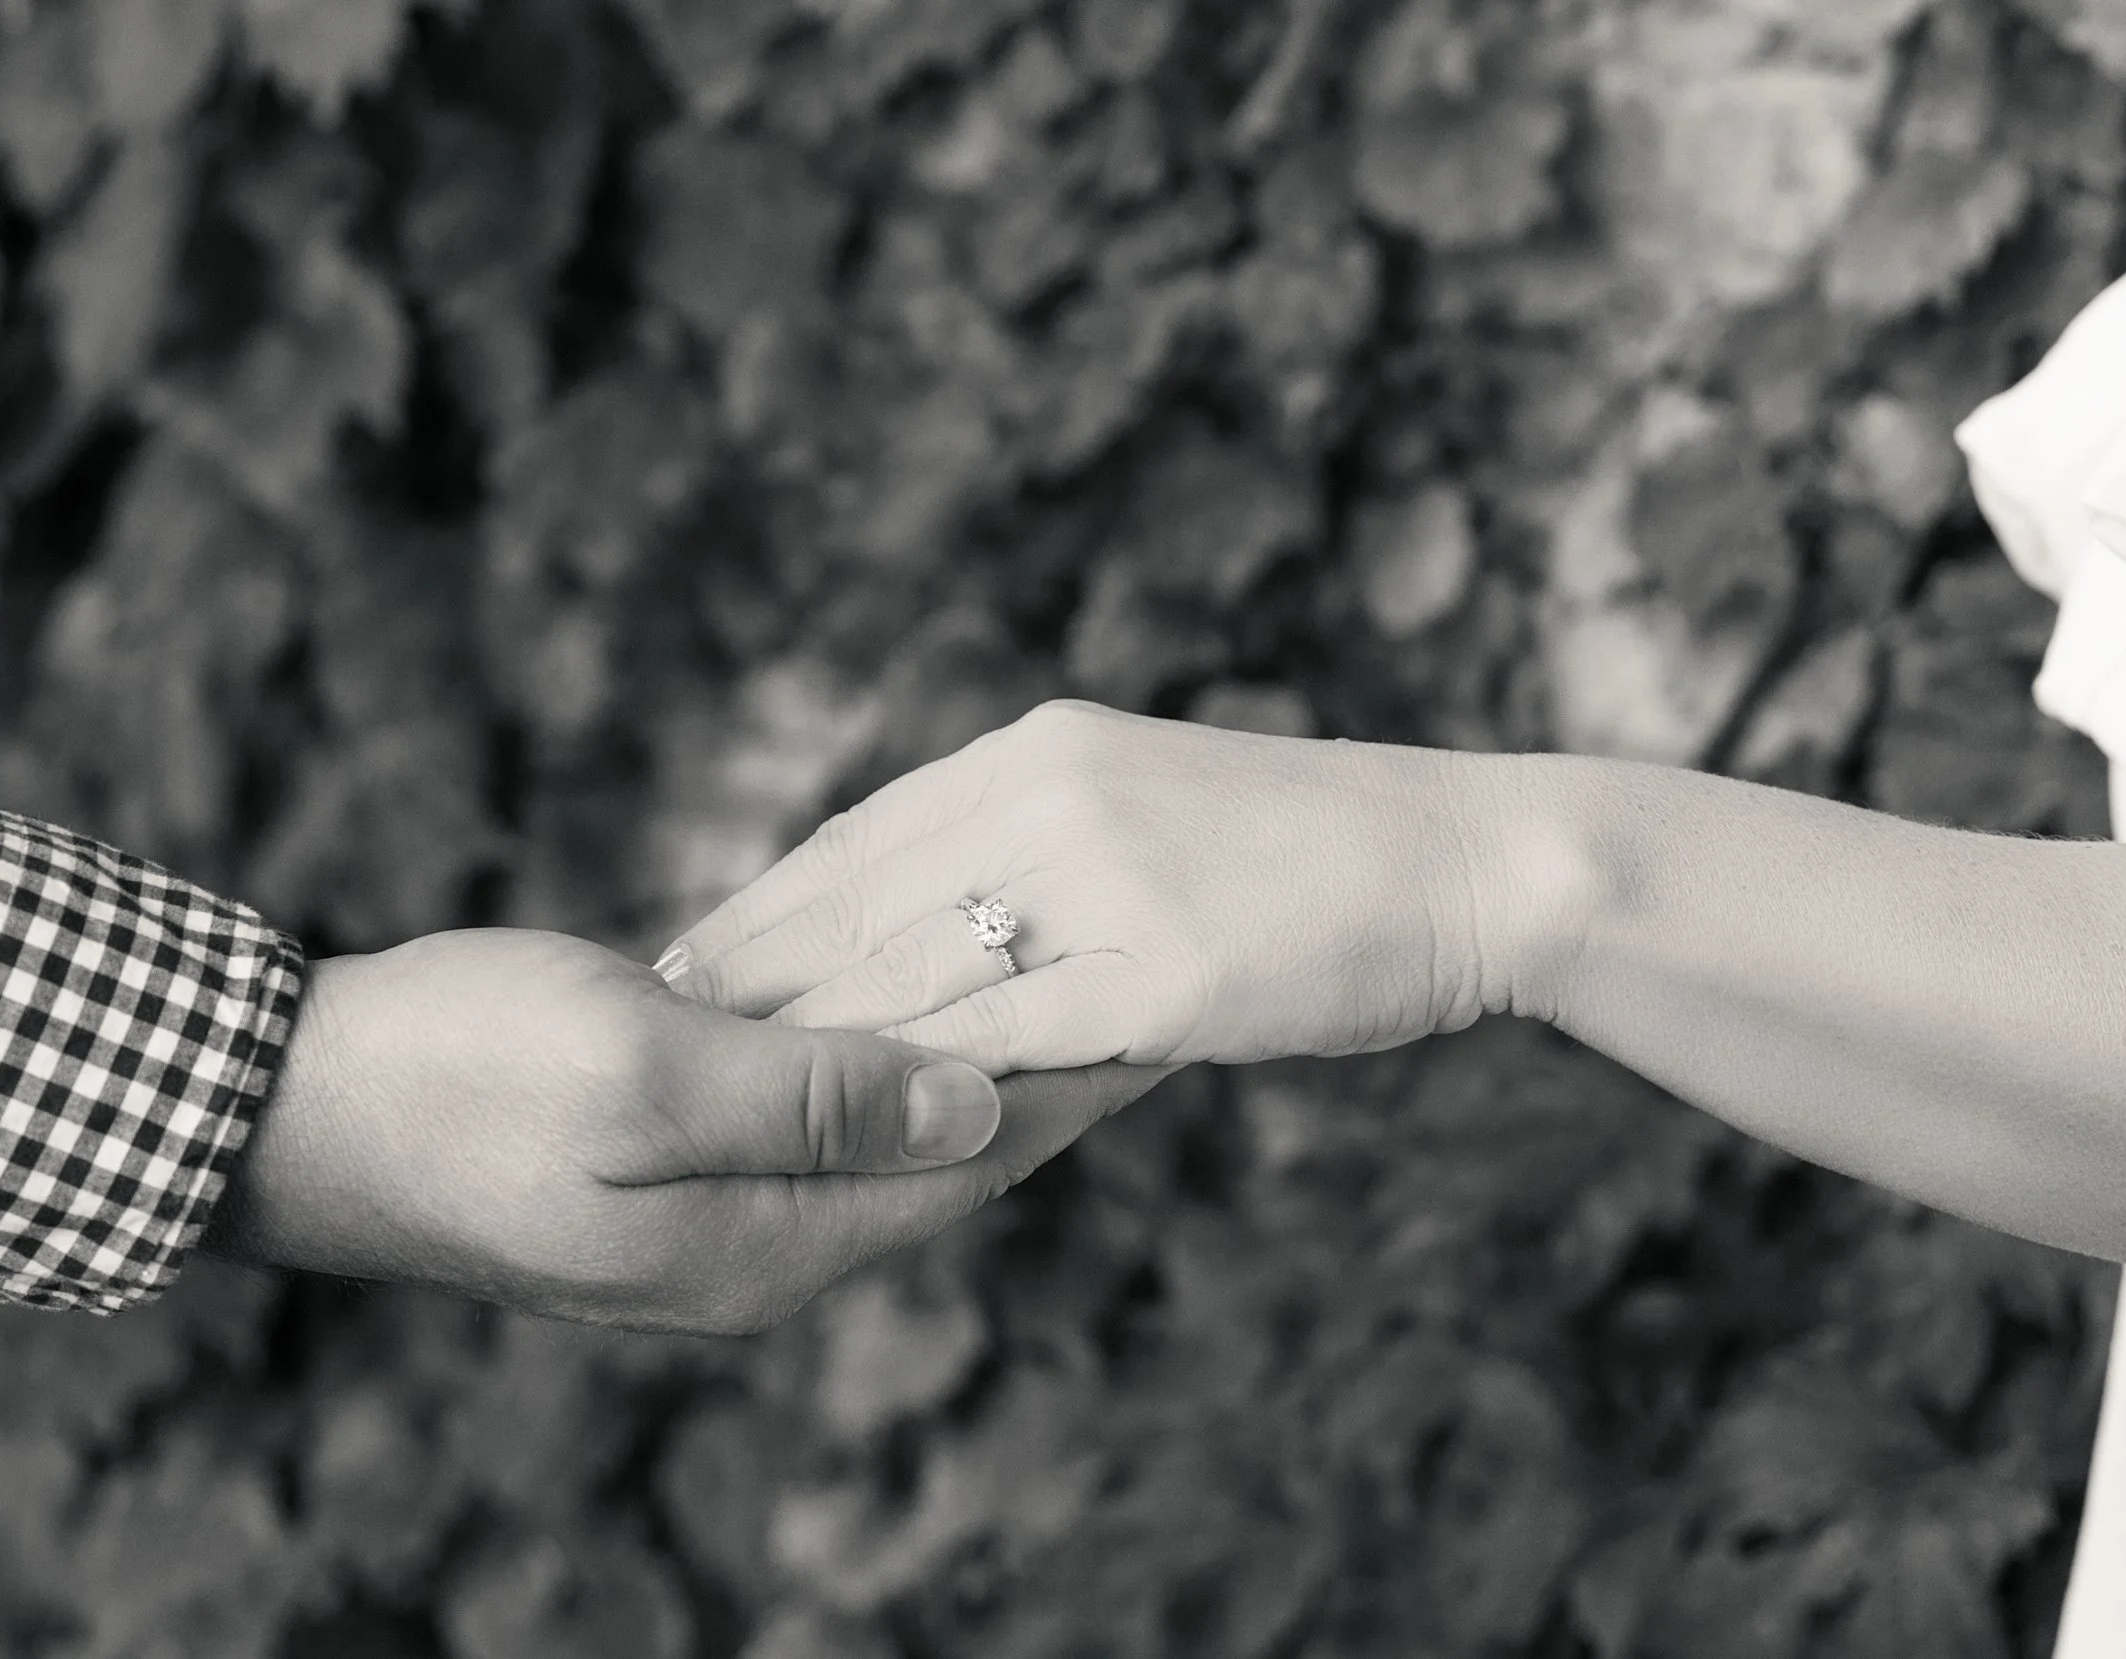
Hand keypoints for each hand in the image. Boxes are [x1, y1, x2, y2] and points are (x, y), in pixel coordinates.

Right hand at [205, 928, 1166, 1332]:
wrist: (290, 1105)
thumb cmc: (457, 1079)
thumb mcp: (646, 1078)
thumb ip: (819, 1099)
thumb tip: (975, 1102)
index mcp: (766, 1244)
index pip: (969, 1166)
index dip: (1071, 1080)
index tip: (1171, 1001)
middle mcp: (752, 1249)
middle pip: (938, 1157)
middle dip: (1037, 1065)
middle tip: (1145, 972)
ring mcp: (700, 1211)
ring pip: (873, 1128)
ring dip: (957, 1051)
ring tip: (1053, 969)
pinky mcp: (655, 1160)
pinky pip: (800, 1108)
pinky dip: (866, 1045)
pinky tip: (904, 987)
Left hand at [662, 701, 1505, 1073]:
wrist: (1468, 860)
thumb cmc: (1315, 849)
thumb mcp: (1152, 802)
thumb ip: (1041, 841)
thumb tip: (936, 899)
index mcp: (1042, 750)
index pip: (863, 831)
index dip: (767, 900)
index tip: (687, 951)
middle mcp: (1053, 796)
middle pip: (859, 896)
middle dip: (753, 968)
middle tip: (657, 1024)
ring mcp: (1106, 885)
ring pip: (916, 971)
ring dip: (812, 1035)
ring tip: (726, 1084)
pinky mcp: (1161, 976)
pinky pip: (1012, 1039)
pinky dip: (925, 1082)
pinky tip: (859, 1123)